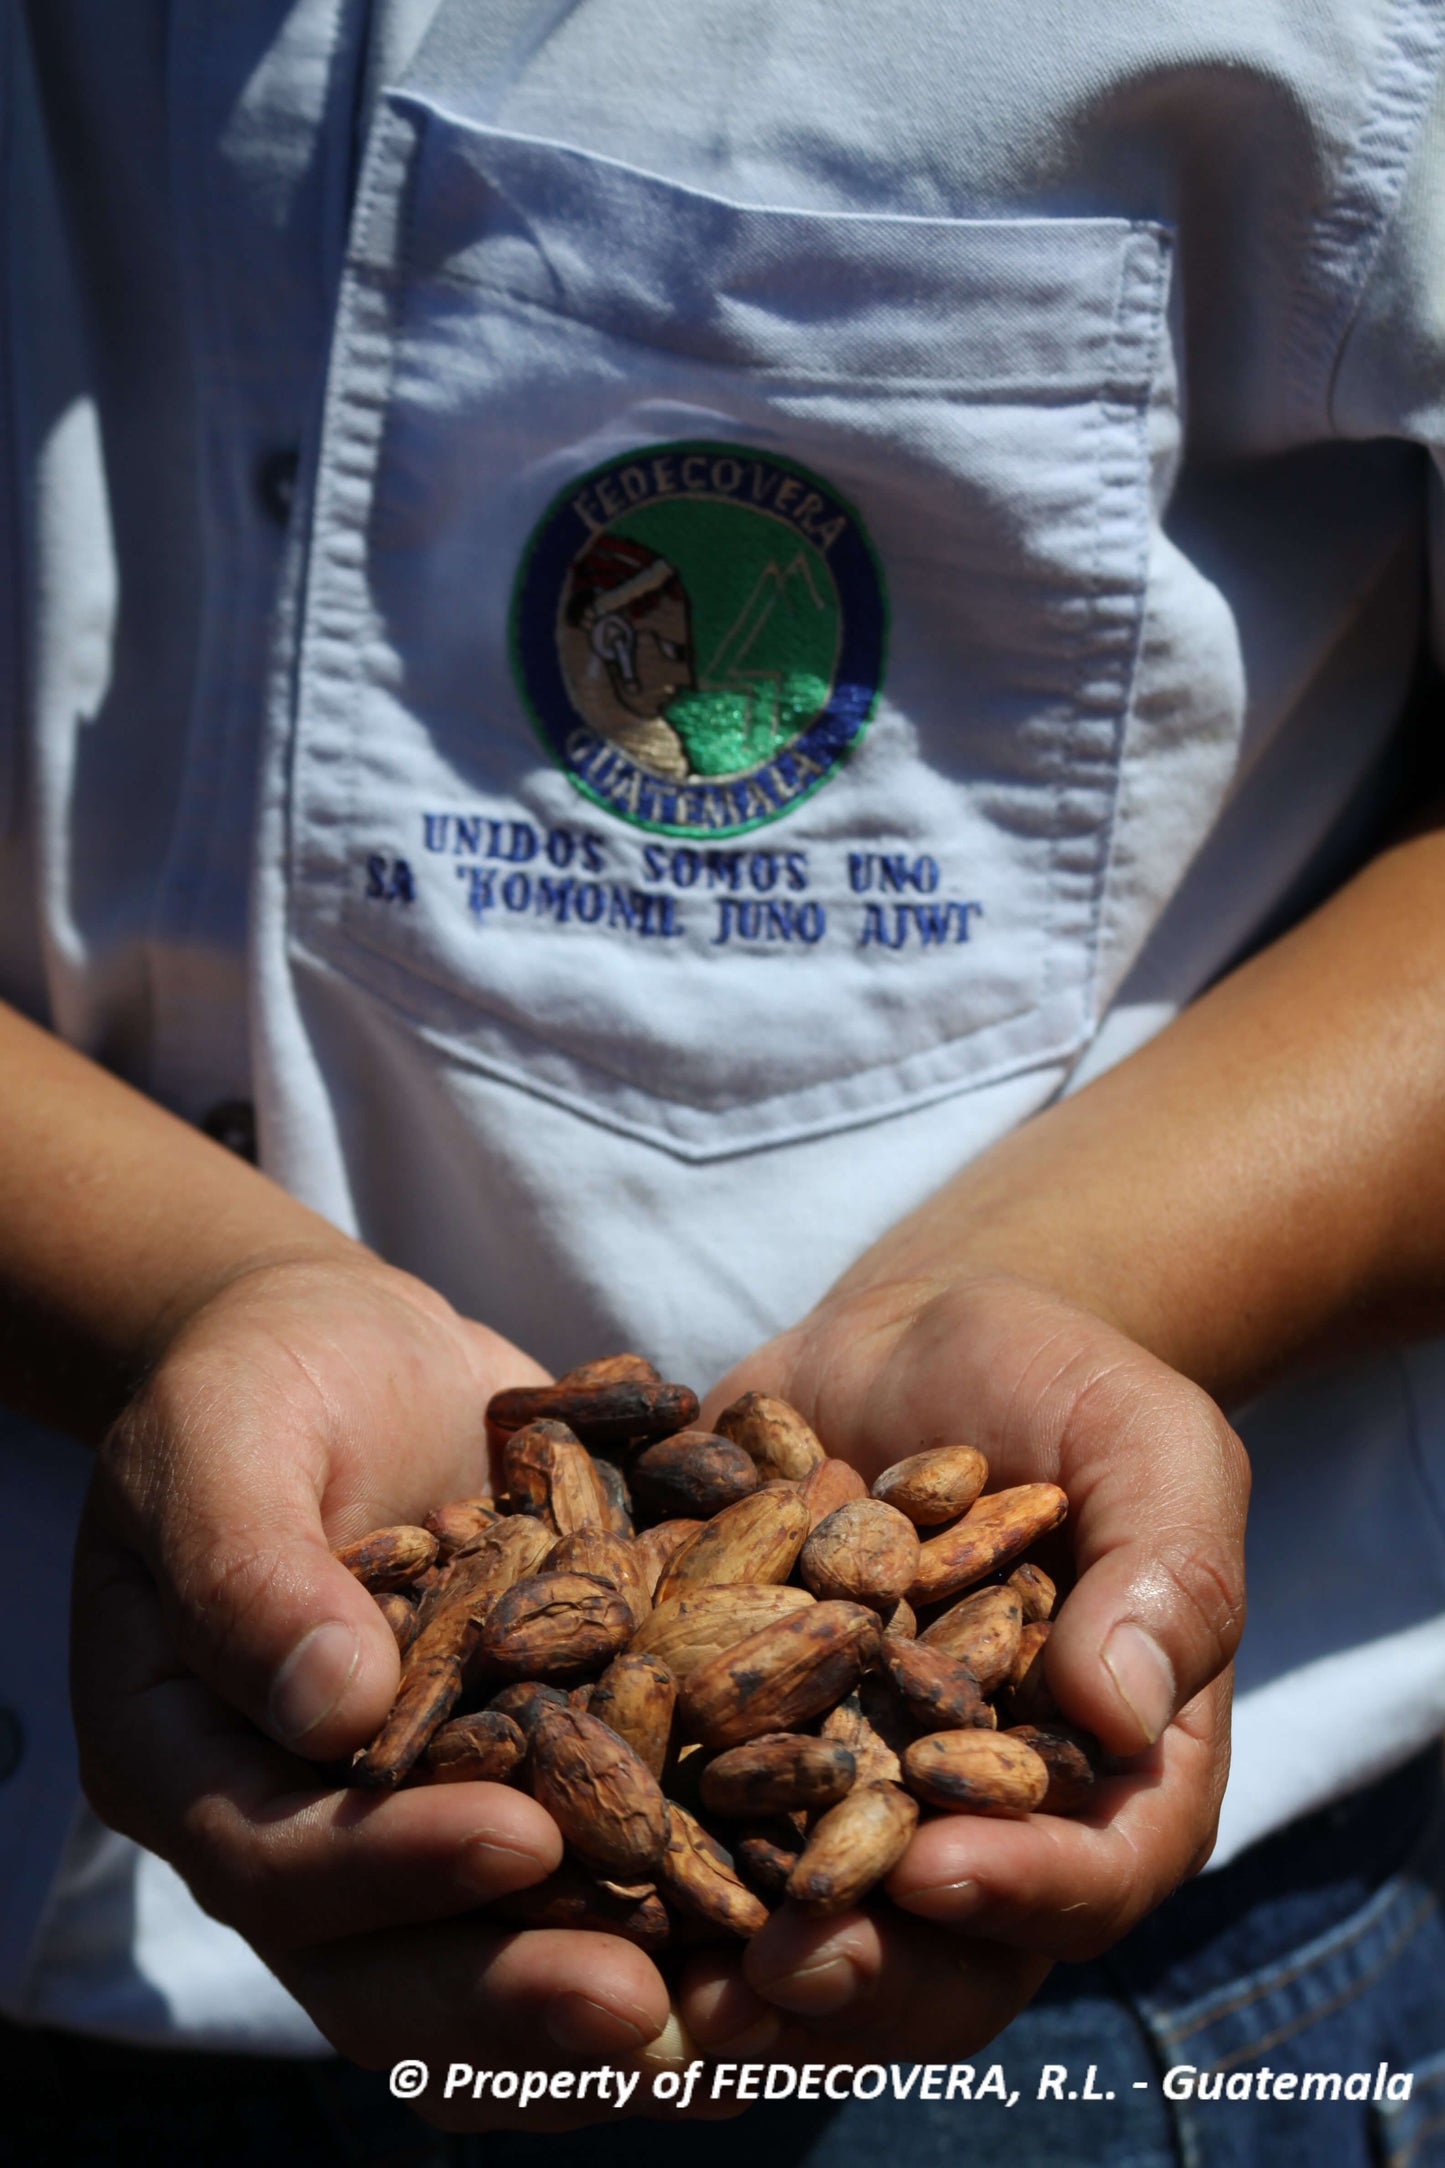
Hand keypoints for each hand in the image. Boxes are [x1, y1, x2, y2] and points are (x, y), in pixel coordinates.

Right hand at [71, 1250, 674, 2129]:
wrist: (349, 1354)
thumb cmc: (261, 1379)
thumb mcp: (226, 1439)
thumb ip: (251, 1567)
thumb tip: (330, 1709)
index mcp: (191, 1762)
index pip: (278, 1857)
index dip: (388, 1869)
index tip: (518, 1839)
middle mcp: (303, 1826)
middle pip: (388, 1964)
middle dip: (512, 1995)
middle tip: (639, 2008)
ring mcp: (421, 1819)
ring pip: (496, 1956)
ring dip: (606, 2001)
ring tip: (726, 2018)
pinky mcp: (528, 1779)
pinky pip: (593, 1879)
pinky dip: (675, 1915)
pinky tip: (777, 1924)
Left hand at [676, 1270, 1246, 2063]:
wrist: (917, 1336)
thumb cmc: (1063, 1386)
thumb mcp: (1148, 1448)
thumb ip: (1163, 1576)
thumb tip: (1117, 1717)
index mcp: (1106, 1782)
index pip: (1089, 1876)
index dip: (1021, 1893)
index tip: (935, 1873)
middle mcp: (971, 1821)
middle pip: (937, 1951)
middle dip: (858, 1972)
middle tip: (773, 1973)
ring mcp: (843, 1796)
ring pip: (800, 1922)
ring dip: (728, 1963)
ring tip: (654, 1976)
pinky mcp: (733, 1747)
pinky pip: (687, 1818)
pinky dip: (627, 1842)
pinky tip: (552, 1841)